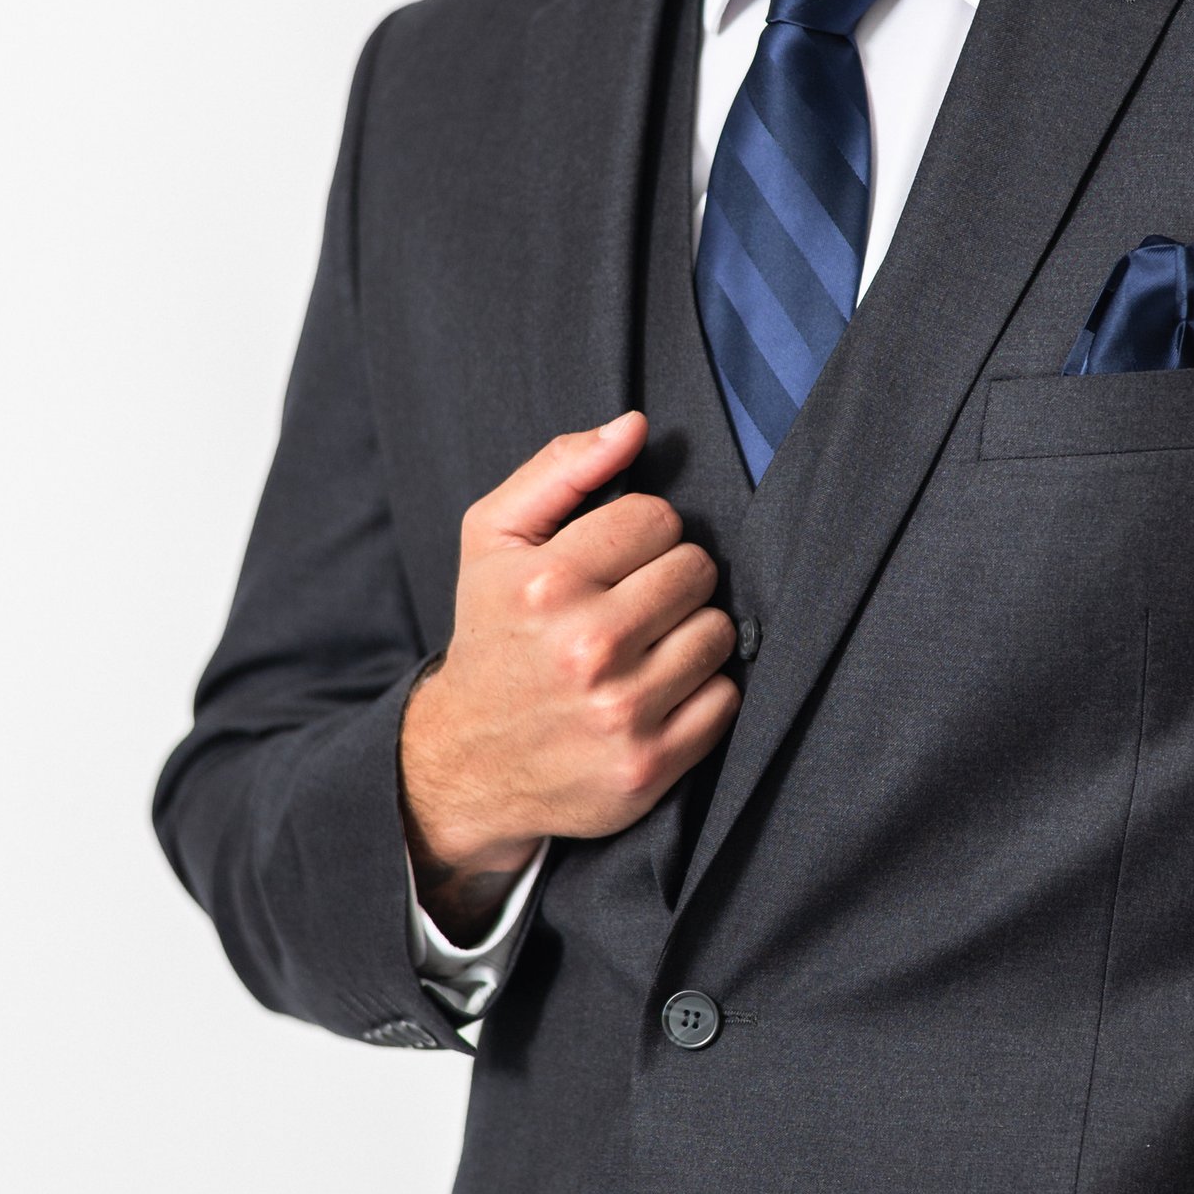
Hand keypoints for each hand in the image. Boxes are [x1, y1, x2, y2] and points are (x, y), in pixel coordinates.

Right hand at [400, 412, 740, 933]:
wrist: (467, 761)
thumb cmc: (492, 636)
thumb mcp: (492, 540)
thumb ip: (560, 469)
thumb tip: (635, 426)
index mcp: (546, 585)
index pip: (658, 517)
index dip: (640, 533)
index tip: (613, 562)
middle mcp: (586, 649)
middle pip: (696, 570)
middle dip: (670, 580)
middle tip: (632, 605)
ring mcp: (621, 712)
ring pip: (716, 632)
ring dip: (688, 635)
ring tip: (644, 649)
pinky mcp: (650, 766)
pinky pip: (725, 700)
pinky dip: (700, 693)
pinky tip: (656, 693)